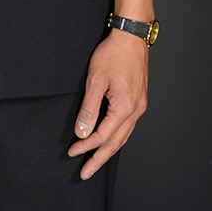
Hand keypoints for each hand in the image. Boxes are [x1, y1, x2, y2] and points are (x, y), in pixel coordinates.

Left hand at [67, 29, 148, 179]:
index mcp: (124, 108)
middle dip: (99, 159)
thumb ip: (89, 108)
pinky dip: (116, 137)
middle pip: (115, 143)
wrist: (131, 37)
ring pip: (123, 136)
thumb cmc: (113, 54)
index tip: (72, 152)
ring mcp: (139, 106)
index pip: (102, 136)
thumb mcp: (95, 80)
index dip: (86, 146)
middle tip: (86, 173)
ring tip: (96, 161)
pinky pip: (127, 126)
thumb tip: (82, 132)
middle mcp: (135, 111)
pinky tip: (110, 140)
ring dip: (108, 150)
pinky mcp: (138, 100)